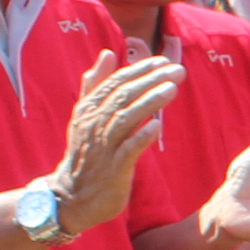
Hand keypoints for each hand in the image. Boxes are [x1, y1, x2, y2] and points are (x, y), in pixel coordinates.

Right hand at [52, 50, 185, 233]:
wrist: (72, 195)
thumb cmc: (86, 152)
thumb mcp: (85, 115)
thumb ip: (95, 84)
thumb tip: (107, 53)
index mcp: (88, 109)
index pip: (114, 83)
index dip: (138, 70)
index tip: (161, 60)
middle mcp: (94, 124)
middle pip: (123, 96)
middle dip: (150, 81)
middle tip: (176, 70)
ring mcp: (104, 146)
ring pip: (126, 119)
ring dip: (150, 103)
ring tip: (172, 89)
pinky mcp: (114, 169)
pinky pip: (128, 150)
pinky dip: (141, 137)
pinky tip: (157, 127)